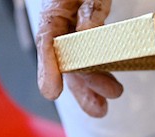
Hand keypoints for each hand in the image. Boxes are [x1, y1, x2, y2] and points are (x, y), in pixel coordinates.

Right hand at [36, 0, 122, 116]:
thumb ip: (90, 8)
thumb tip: (88, 31)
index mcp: (54, 11)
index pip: (47, 41)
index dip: (48, 69)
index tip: (51, 92)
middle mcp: (61, 24)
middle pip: (64, 61)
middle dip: (80, 88)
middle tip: (98, 108)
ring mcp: (73, 30)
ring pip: (77, 64)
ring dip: (90, 87)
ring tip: (103, 106)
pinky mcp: (87, 33)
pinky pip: (89, 57)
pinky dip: (98, 74)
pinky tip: (106, 91)